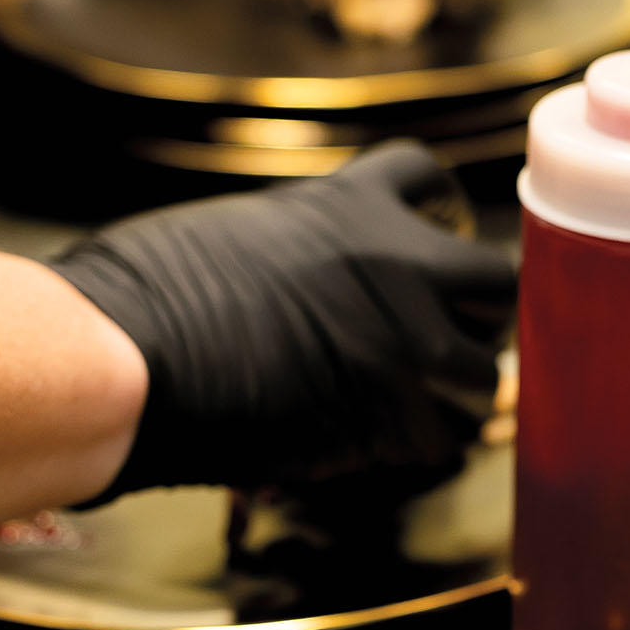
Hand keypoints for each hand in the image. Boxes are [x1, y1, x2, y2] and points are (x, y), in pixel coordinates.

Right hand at [51, 142, 514, 500]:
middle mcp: (398, 266)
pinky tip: (383, 445)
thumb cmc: (147, 291)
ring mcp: (404, 345)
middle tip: (441, 335)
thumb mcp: (238, 231)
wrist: (133, 357)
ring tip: (412, 404)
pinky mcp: (391, 421)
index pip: (427, 180)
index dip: (433, 216)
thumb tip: (306, 271)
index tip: (429, 239)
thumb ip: (300, 244)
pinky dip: (421, 449)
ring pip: (484, 375)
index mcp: (351, 205)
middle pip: (496, 281)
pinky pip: (444, 442)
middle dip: (477, 311)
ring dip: (454, 392)